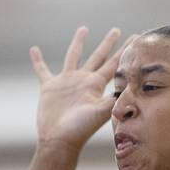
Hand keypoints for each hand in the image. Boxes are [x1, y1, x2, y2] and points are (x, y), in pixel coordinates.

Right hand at [32, 27, 136, 148]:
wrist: (59, 140)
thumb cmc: (81, 129)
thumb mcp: (102, 112)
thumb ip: (116, 97)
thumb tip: (133, 85)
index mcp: (96, 85)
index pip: (114, 63)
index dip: (125, 50)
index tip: (136, 37)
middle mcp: (83, 80)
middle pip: (98, 56)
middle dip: (108, 43)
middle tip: (116, 29)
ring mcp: (66, 82)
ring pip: (74, 56)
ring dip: (78, 42)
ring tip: (84, 29)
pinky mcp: (49, 87)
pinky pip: (42, 70)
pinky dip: (37, 60)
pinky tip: (33, 49)